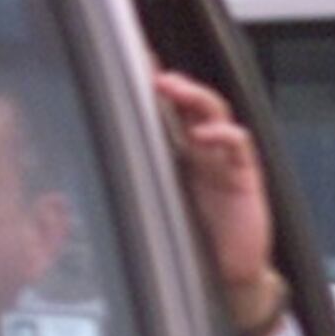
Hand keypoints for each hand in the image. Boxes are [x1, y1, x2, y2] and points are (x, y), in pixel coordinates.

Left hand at [155, 70, 288, 335]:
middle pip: (192, 103)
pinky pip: (239, 146)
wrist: (231, 275)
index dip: (154, 84)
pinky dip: (223, 135)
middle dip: (173, 83)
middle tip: (150, 72)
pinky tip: (206, 135)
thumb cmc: (195, 242)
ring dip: (194, 97)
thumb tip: (87, 170)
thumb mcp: (158, 206)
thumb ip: (137, 182)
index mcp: (181, 155)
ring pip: (216, 114)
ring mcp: (227, 161)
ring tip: (172, 87)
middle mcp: (205, 152)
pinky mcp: (247, 177)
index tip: (133, 60)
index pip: (168, 110)